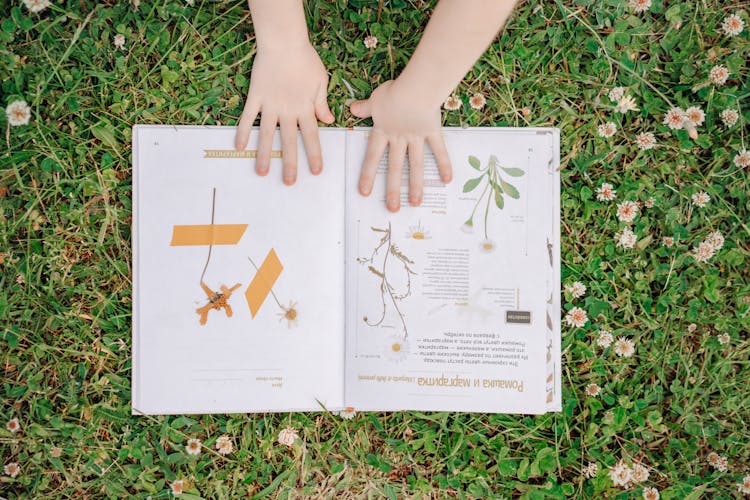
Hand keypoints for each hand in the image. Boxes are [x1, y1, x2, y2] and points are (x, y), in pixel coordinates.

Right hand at [235, 42, 333, 184]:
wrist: (284, 42)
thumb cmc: (305, 59)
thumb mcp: (321, 81)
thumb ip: (322, 103)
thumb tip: (330, 121)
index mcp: (306, 108)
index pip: (312, 136)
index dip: (314, 154)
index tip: (316, 171)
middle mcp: (288, 110)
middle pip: (289, 142)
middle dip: (290, 163)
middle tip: (289, 182)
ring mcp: (270, 105)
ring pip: (266, 135)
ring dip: (264, 155)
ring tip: (261, 172)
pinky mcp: (256, 97)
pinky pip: (247, 117)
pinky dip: (242, 132)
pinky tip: (237, 147)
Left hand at [349, 79, 451, 211]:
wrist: (414, 87)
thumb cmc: (394, 91)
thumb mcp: (375, 99)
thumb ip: (365, 108)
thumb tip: (352, 109)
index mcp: (383, 132)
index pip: (373, 157)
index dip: (368, 175)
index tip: (364, 192)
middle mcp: (399, 139)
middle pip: (394, 167)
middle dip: (393, 189)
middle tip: (392, 209)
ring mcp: (416, 137)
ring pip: (415, 164)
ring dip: (415, 185)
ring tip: (416, 203)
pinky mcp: (432, 132)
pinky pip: (438, 150)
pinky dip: (444, 164)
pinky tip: (447, 180)